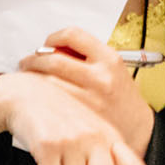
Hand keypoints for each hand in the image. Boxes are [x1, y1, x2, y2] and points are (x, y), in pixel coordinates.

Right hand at [0, 70, 163, 164]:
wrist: (26, 94)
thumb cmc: (57, 113)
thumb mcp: (85, 132)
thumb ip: (93, 163)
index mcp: (108, 136)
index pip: (131, 162)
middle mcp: (95, 138)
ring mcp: (73, 141)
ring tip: (57, 161)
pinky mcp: (50, 146)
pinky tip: (44, 161)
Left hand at [19, 27, 152, 153]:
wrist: (137, 128)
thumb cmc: (121, 97)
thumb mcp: (113, 68)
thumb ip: (87, 56)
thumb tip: (53, 47)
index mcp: (109, 59)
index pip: (73, 35)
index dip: (54, 37)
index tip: (47, 44)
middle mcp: (100, 76)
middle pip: (53, 58)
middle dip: (34, 59)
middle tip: (27, 62)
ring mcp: (89, 97)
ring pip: (48, 80)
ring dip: (33, 77)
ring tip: (29, 78)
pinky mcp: (80, 116)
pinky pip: (51, 100)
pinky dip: (40, 95)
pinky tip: (38, 94)